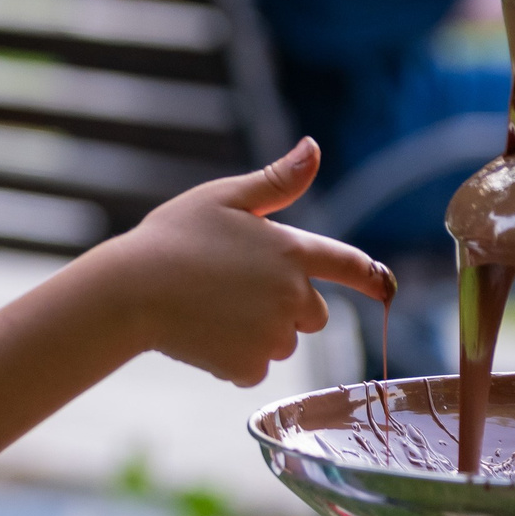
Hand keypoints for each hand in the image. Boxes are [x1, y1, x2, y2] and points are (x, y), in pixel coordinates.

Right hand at [111, 138, 394, 387]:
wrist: (129, 291)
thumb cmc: (171, 237)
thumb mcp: (223, 198)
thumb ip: (277, 181)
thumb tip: (314, 147)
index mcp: (292, 251)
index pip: (351, 265)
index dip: (371, 276)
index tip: (385, 286)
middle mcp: (292, 296)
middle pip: (315, 314)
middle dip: (288, 306)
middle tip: (237, 292)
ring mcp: (271, 335)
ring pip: (283, 342)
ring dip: (260, 334)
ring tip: (213, 312)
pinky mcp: (248, 365)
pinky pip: (255, 368)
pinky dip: (235, 359)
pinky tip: (204, 336)